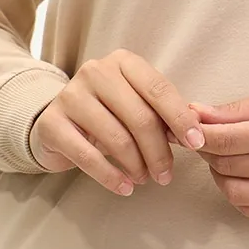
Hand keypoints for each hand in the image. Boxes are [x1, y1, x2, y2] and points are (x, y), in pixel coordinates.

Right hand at [28, 49, 205, 196]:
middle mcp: (96, 71)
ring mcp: (71, 95)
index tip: (197, 143)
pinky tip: (124, 188)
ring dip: (137, 166)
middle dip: (159, 151)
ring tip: (145, 179)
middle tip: (166, 175)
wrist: (56, 122)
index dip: (180, 118)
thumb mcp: (134, 103)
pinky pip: (88, 157)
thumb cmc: (107, 112)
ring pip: (117, 138)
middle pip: (140, 116)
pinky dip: (111, 177)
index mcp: (123, 61)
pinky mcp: (52, 123)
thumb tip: (195, 132)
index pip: (158, 88)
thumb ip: (161, 113)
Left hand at [172, 89, 248, 221]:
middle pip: (230, 167)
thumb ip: (239, 110)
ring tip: (224, 158)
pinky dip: (239, 195)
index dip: (201, 136)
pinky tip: (242, 176)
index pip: (229, 140)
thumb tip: (196, 113)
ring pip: (237, 194)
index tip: (186, 129)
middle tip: (206, 139)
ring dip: (220, 176)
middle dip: (209, 153)